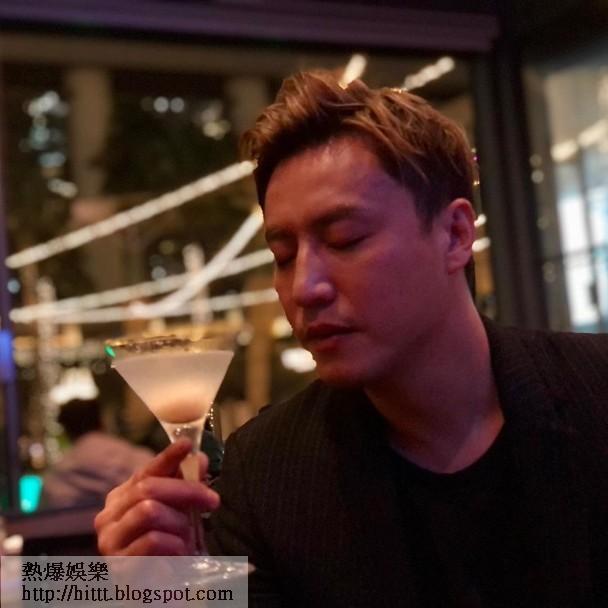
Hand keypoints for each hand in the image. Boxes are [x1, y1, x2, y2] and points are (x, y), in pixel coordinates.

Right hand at [95, 439, 219, 554]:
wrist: (155, 593)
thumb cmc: (166, 551)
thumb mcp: (179, 513)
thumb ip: (185, 486)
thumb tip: (199, 459)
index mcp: (122, 498)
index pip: (145, 471)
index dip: (167, 457)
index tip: (187, 445)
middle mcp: (109, 516)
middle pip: (148, 488)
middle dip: (186, 490)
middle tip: (212, 500)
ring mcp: (110, 541)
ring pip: (149, 511)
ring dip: (179, 523)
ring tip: (188, 538)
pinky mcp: (119, 565)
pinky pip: (154, 541)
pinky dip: (175, 545)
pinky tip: (180, 554)